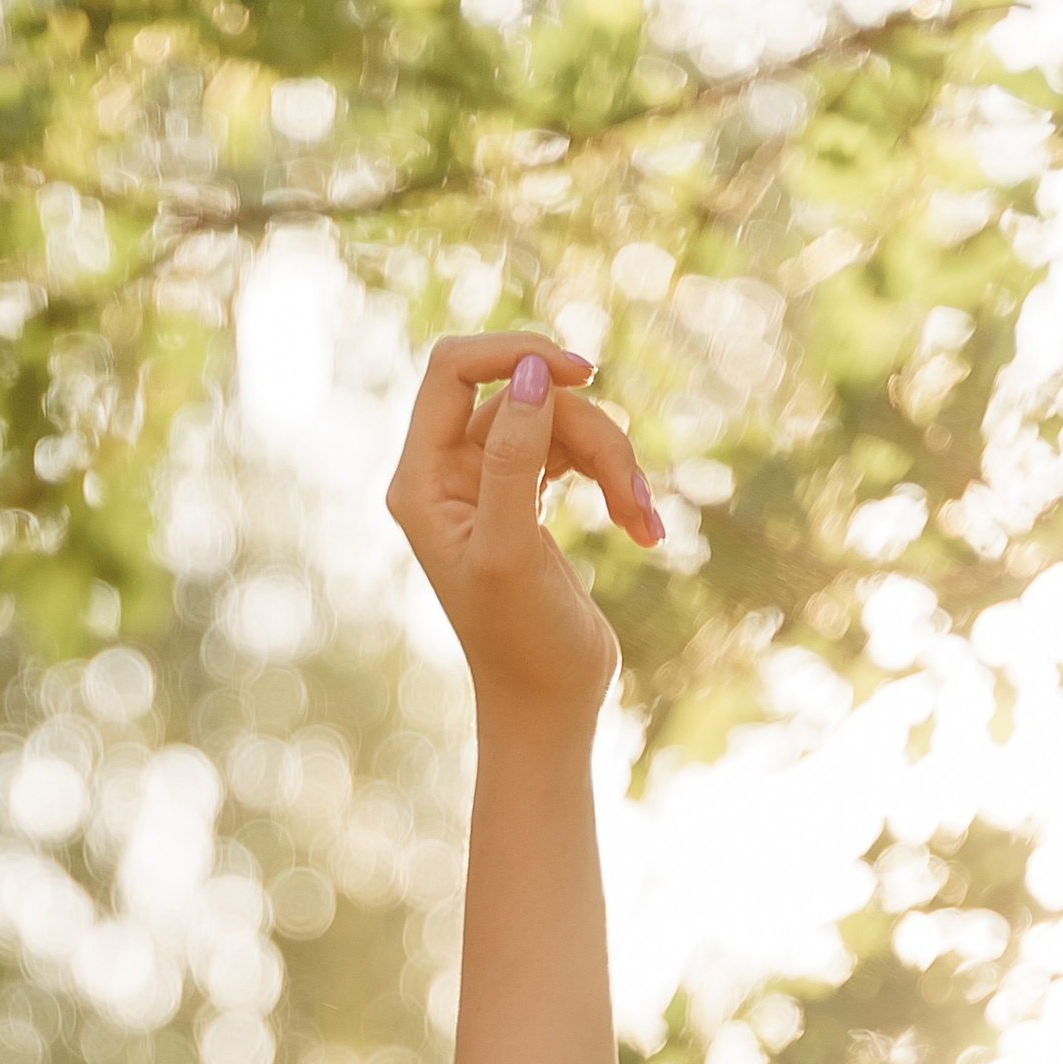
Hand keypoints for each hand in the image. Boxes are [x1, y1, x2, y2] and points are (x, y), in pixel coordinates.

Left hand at [386, 335, 657, 726]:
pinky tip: (641, 527)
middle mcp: (446, 474)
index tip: (582, 377)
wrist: (549, 709)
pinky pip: (577, 452)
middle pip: (525, 395)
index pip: (455, 366)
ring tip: (641, 523)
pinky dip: (615, 482)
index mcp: (421, 480)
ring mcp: (489, 483)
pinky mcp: (529, 498)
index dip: (518, 354)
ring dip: (613, 462)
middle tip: (631, 495)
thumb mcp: (512, 548)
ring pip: (561, 422)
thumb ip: (515, 458)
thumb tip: (531, 372)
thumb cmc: (522, 642)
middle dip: (588, 432)